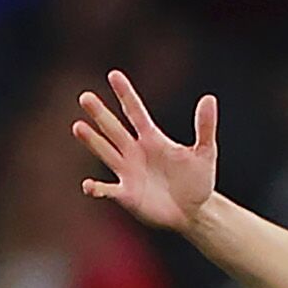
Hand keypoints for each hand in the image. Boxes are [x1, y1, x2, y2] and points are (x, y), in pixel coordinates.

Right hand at [76, 70, 218, 232]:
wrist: (194, 212)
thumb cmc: (197, 180)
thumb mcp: (205, 153)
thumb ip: (205, 127)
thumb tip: (209, 98)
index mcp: (152, 139)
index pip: (136, 112)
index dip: (126, 94)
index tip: (114, 75)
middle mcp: (135, 152)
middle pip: (114, 129)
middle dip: (100, 114)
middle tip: (85, 97)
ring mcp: (128, 172)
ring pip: (106, 152)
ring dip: (93, 141)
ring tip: (78, 127)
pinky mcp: (126, 195)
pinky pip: (108, 190)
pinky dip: (97, 188)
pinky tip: (88, 186)